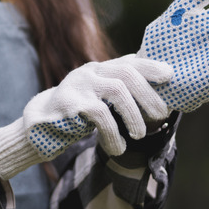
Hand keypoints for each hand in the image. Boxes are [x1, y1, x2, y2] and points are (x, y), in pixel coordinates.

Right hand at [0, 55, 171, 179]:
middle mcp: (90, 71)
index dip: (151, 66)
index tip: (171, 75)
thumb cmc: (76, 115)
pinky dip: (113, 134)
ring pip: (117, 91)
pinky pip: (100, 115)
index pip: (130, 61)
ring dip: (134, 115)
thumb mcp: (100, 101)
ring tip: (139, 135)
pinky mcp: (70, 103)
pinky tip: (117, 148)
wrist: (37, 126)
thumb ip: (120, 94)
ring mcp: (79, 84)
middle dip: (148, 94)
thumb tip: (158, 101)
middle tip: (161, 114)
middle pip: (127, 73)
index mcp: (100, 69)